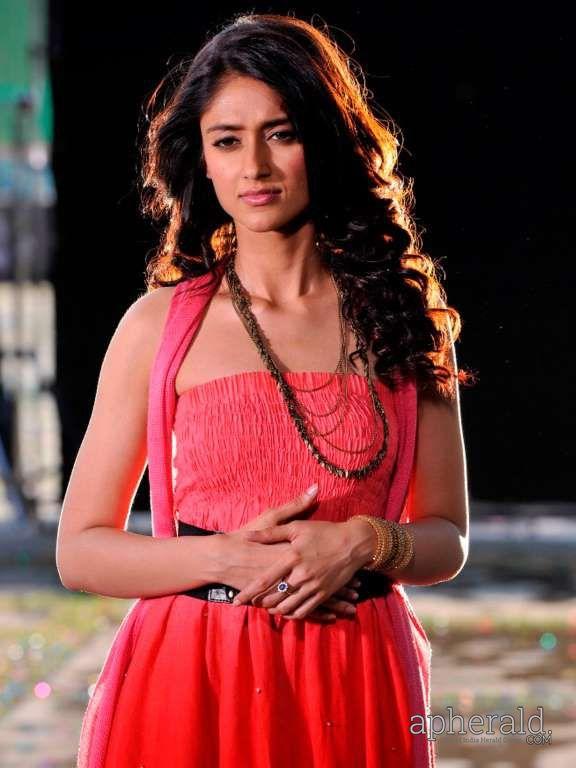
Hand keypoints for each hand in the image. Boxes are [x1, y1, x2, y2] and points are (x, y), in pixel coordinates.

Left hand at [232, 512, 361, 620]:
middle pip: (275, 597)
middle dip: (261, 603)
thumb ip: (271, 533)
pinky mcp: (324, 593)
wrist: (354, 543)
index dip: (249, 592)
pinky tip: (288, 612)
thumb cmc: (323, 532)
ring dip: (276, 610)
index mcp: (291, 557)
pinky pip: (306, 611)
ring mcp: (313, 586)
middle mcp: (301, 575)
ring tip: (268, 609)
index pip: (265, 580)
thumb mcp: (296, 527)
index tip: (236, 601)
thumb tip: (248, 535)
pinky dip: (294, 614)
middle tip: (252, 605)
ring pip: (289, 607)